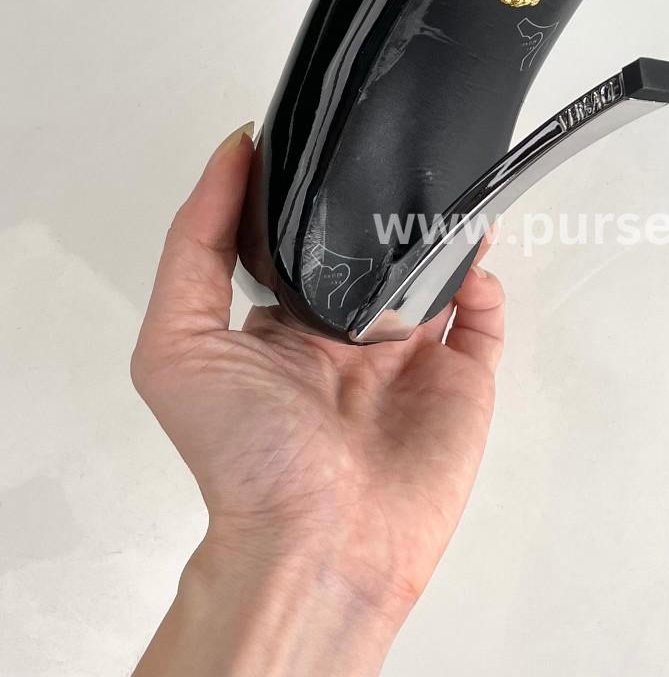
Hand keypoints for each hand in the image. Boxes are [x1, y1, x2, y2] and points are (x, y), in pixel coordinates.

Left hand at [131, 126, 505, 621]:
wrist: (317, 543)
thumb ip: (194, 248)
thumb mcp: (176, 344)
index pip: (301, 244)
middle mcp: (347, 338)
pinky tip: (466, 259)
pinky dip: (482, 280)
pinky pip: (484, 316)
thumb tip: (232, 153)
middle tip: (396, 152)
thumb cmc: (242, 452)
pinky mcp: (463, 380)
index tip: (320, 134)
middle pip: (374, 252)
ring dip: (442, 231)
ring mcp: (411, 358)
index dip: (310, 195)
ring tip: (442, 188)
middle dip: (385, 206)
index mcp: (282, 328)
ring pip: (436, 273)